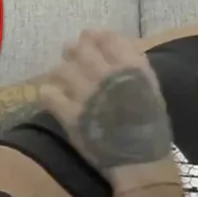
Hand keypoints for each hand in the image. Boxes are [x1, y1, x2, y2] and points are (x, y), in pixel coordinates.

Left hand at [40, 30, 173, 181]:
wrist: (140, 159)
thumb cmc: (149, 123)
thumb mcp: (149, 85)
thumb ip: (133, 63)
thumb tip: (114, 44)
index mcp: (130, 66)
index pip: (104, 37)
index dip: (94, 38)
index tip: (90, 42)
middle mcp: (106, 74)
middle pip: (78, 49)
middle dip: (74, 52)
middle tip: (73, 59)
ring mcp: (86, 94)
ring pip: (61, 70)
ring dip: (61, 75)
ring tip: (65, 82)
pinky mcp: (70, 114)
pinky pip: (48, 93)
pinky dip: (49, 94)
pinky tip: (54, 99)